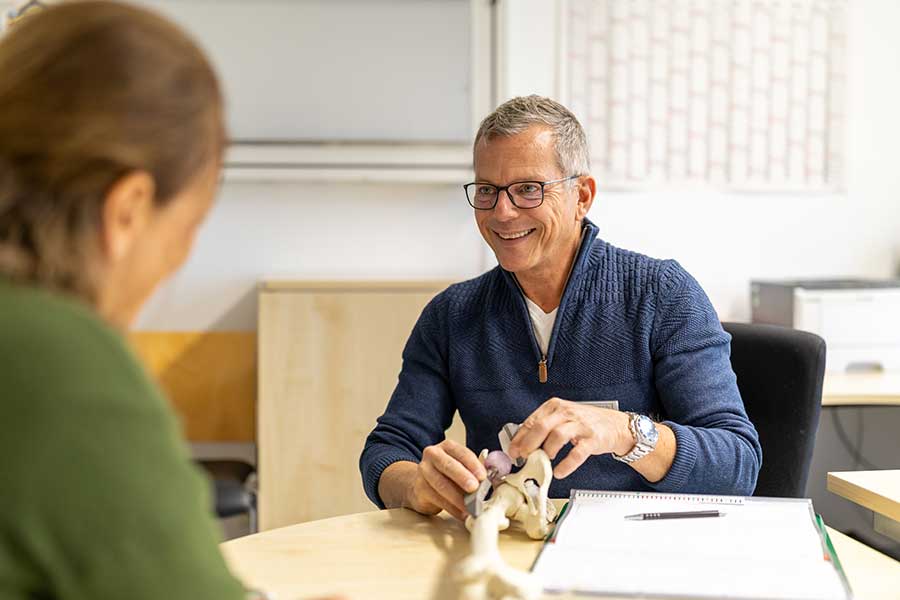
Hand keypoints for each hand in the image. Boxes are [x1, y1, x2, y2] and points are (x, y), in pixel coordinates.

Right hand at [404, 439, 486, 520]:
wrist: (420, 483)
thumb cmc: (446, 474)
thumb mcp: (460, 466)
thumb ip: (474, 470)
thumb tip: (492, 477)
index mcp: (447, 447)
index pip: (461, 452)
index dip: (473, 464)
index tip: (483, 476)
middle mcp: (433, 455)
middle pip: (448, 465)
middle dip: (462, 477)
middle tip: (474, 488)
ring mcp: (424, 471)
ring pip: (441, 484)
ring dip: (458, 498)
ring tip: (471, 507)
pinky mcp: (420, 489)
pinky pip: (437, 499)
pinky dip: (452, 508)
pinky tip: (462, 514)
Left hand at [507, 398, 632, 478]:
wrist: (616, 425)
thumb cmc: (585, 423)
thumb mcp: (562, 418)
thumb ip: (544, 428)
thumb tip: (522, 445)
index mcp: (555, 406)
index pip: (532, 420)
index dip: (520, 438)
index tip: (513, 450)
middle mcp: (567, 412)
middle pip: (542, 426)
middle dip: (529, 444)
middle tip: (524, 457)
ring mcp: (580, 425)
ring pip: (557, 436)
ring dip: (547, 451)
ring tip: (543, 461)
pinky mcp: (592, 439)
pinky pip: (577, 453)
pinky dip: (566, 464)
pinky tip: (560, 471)